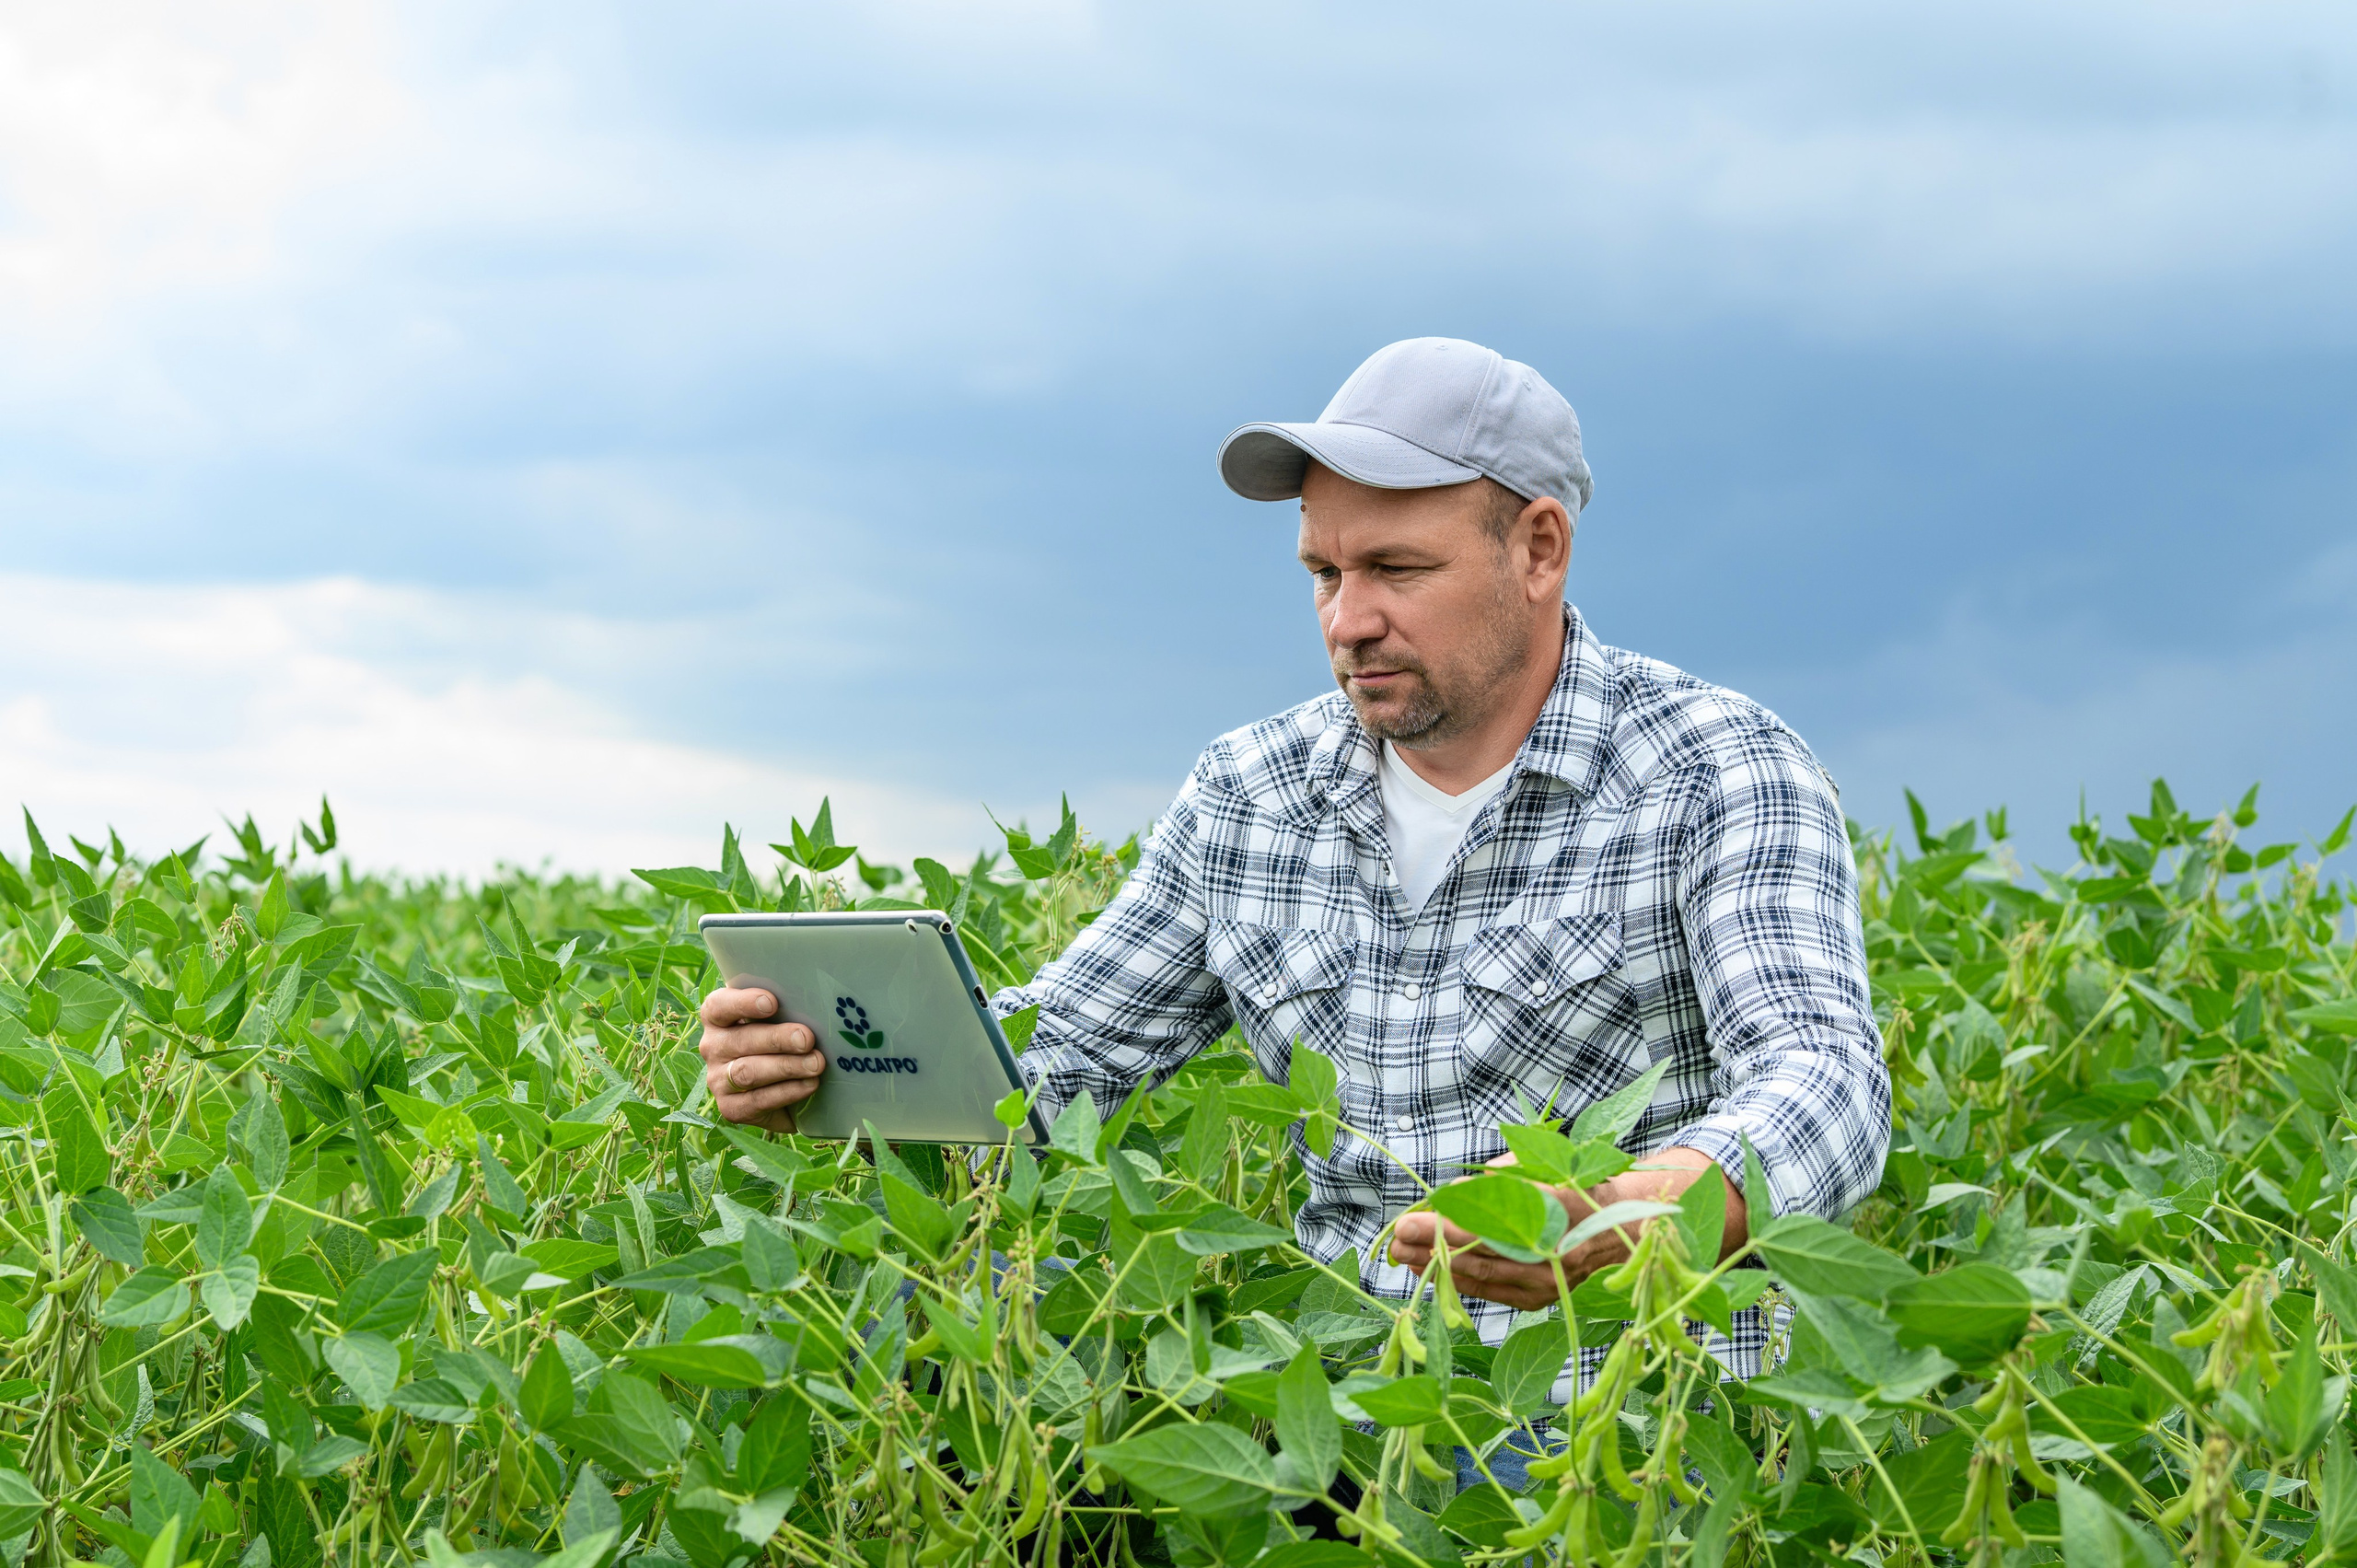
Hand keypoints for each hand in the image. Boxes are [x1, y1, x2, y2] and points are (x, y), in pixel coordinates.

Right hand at [698, 987, 827, 1132]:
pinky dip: (788, 1091)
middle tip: (806, 1039)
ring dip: (786, 1066)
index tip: (772, 1002)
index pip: (720, 1006)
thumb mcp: (779, 1020)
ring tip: (816, 1064)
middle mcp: (712, 1047)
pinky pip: (758, 1100)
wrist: (781, 1091)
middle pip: (741, 1040)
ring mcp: (718, 1080)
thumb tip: (814, 1007)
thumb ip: (786, 1010)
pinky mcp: (731, 1108)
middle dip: (777, 1039)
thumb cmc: (780, 1041)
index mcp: (718, 1018)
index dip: (743, 1003)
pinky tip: (810, 1084)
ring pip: (748, 1072)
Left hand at [1386, 1147, 1744, 1312]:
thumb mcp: (1544, 1167)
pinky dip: (1460, 1282)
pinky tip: (1433, 1271)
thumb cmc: (1582, 1185)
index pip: (1490, 1222)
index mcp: (1558, 1212)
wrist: (1631, 1226)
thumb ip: (1500, 1178)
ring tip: (1403, 1257)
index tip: (1411, 1216)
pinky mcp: (1541, 1297)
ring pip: (1482, 1278)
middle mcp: (1554, 1253)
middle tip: (1396, 1238)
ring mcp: (1548, 1282)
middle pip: (1480, 1254)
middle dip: (1431, 1247)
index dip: (1445, 1223)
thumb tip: (1453, 1193)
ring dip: (1437, 1268)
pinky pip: (1492, 1291)